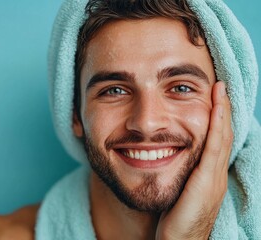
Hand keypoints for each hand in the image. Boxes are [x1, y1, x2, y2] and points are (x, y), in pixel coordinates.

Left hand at [156, 81, 232, 238]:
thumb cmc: (174, 218)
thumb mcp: (178, 190)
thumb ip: (178, 173)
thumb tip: (164, 155)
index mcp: (208, 176)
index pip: (215, 140)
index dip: (216, 118)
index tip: (212, 96)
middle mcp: (215, 175)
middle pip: (222, 135)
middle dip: (222, 109)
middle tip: (219, 86)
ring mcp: (214, 179)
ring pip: (222, 138)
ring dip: (221, 112)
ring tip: (220, 90)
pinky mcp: (207, 184)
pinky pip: (214, 149)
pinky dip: (216, 127)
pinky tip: (214, 110)